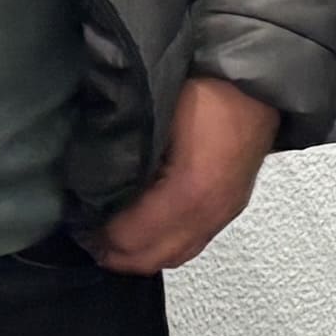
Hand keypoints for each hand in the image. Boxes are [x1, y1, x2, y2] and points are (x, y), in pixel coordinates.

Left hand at [81, 78, 283, 273]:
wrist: (258, 78)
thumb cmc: (208, 86)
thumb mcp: (154, 112)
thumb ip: (122, 150)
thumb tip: (90, 181)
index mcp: (190, 192)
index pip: (133, 237)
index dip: (101, 235)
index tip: (77, 222)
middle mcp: (211, 212)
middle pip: (155, 257)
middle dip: (117, 253)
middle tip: (87, 236)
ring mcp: (224, 213)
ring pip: (175, 255)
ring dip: (141, 251)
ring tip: (111, 235)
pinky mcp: (231, 206)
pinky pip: (193, 242)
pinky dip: (164, 243)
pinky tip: (145, 227)